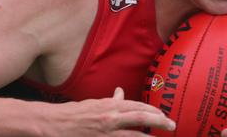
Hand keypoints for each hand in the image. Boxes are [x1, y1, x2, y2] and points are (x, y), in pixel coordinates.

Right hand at [49, 87, 175, 135]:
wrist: (54, 123)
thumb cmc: (73, 113)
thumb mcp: (94, 103)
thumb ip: (110, 101)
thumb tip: (121, 93)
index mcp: (109, 105)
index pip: (136, 106)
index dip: (152, 111)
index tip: (163, 115)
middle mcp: (110, 117)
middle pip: (140, 118)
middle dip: (159, 121)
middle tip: (172, 125)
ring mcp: (105, 132)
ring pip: (133, 136)